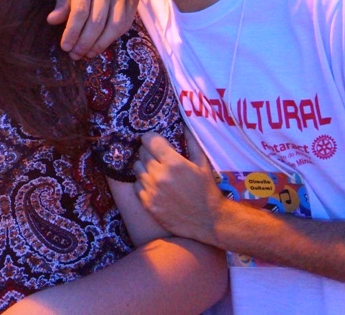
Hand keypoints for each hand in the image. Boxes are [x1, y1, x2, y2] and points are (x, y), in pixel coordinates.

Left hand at [47, 0, 137, 59]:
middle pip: (97, 21)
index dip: (72, 32)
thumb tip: (52, 21)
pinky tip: (100, 45)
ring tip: (87, 54)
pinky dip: (112, 38)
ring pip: (114, 26)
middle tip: (75, 54)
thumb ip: (62, 3)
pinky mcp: (134, 0)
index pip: (80, 11)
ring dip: (99, 44)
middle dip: (84, 42)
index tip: (65, 46)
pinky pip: (125, 25)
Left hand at [133, 131, 224, 245]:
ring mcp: (151, 190)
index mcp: (174, 163)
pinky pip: (136, 185)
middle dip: (149, 152)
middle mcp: (159, 175)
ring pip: (137, 168)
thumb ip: (192, 142)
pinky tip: (155, 186)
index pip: (149, 140)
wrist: (208, 221)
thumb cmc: (207, 190)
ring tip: (156, 172)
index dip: (151, 139)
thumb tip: (184, 124)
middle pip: (142, 153)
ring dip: (144, 167)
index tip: (155, 141)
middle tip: (159, 158)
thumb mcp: (203, 164)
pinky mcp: (147, 203)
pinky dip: (143, 183)